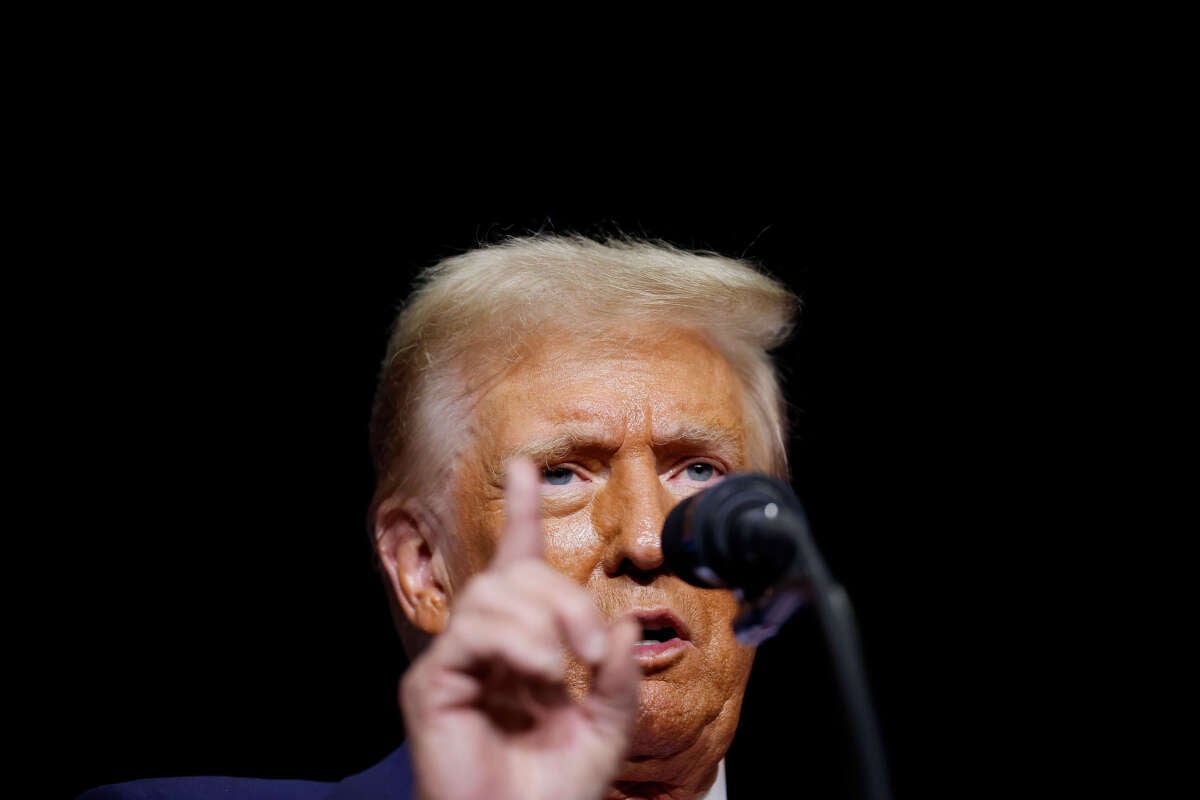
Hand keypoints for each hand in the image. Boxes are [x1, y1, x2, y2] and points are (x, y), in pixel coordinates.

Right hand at [400, 458, 641, 799]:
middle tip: (589, 642)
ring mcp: (454, 665)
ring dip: (540, 617)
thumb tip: (617, 622)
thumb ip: (616, 676)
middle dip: (559, 593)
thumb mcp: (606, 729)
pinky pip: (469, 633)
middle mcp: (485, 648)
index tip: (526, 469)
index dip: (521, 515)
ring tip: (562, 664)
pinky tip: (538, 671)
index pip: (518, 567)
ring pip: (490, 595)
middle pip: (512, 576)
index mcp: (524, 648)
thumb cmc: (552, 792)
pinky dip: (512, 641)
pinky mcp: (431, 688)